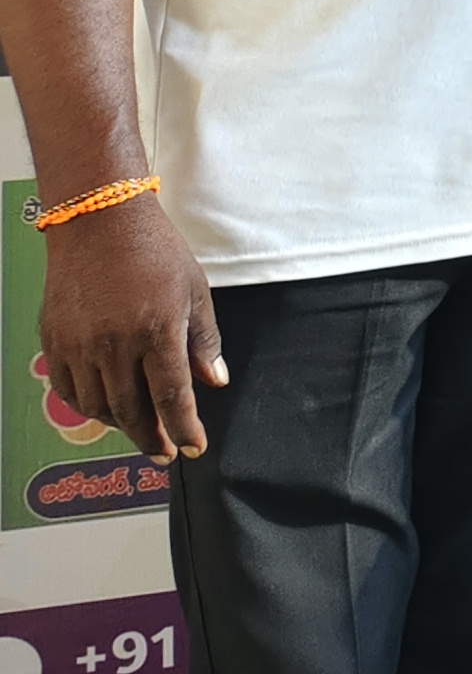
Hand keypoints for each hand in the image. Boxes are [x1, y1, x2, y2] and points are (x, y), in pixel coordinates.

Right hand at [37, 197, 222, 461]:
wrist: (99, 222)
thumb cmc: (154, 251)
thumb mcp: (194, 290)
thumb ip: (204, 341)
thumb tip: (214, 382)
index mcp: (156, 330)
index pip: (171, 397)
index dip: (184, 428)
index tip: (194, 447)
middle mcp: (114, 344)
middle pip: (132, 411)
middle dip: (152, 438)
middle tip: (165, 451)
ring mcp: (79, 345)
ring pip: (98, 406)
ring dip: (121, 425)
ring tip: (140, 428)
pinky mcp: (54, 341)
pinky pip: (68, 390)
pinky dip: (88, 407)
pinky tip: (105, 407)